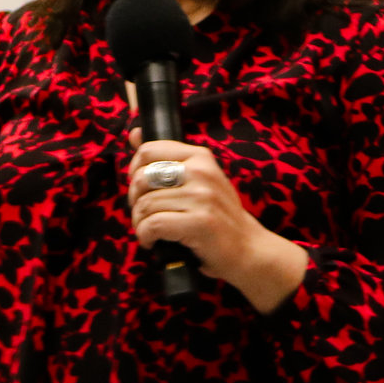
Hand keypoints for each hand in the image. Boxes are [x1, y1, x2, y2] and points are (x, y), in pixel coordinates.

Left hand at [127, 130, 308, 313]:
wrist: (249, 248)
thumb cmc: (219, 215)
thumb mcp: (198, 180)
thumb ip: (167, 158)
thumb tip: (134, 134)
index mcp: (200, 157)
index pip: (148, 150)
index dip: (134, 171)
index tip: (140, 189)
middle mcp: (201, 172)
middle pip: (142, 178)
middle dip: (135, 200)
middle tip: (144, 215)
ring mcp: (202, 197)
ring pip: (145, 204)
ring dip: (139, 223)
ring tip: (149, 232)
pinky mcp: (200, 223)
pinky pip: (154, 225)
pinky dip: (145, 236)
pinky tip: (152, 241)